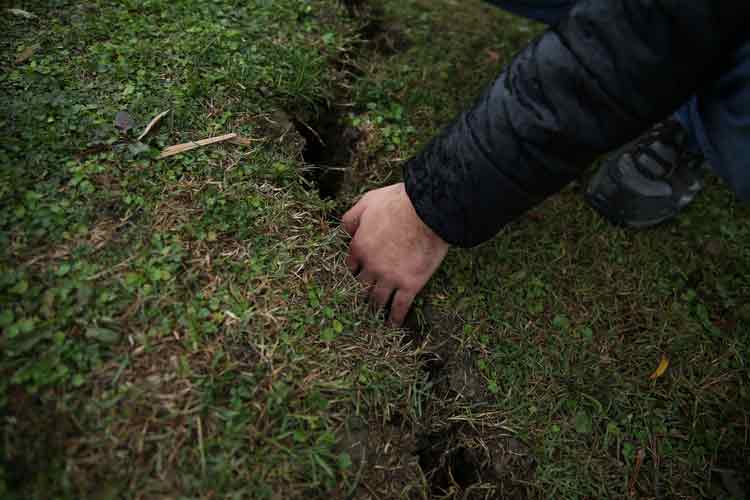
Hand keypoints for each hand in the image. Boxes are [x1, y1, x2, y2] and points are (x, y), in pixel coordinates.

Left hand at [342, 183, 448, 325]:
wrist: (429, 212)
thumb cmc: (399, 202)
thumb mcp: (368, 201)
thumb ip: (353, 217)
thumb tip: (345, 230)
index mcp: (359, 246)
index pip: (350, 265)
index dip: (353, 269)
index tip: (356, 275)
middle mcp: (371, 266)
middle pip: (361, 285)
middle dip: (360, 291)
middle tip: (359, 300)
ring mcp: (390, 278)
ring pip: (377, 299)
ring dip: (374, 307)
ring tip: (373, 315)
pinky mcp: (410, 284)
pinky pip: (400, 306)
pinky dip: (395, 317)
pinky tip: (393, 324)